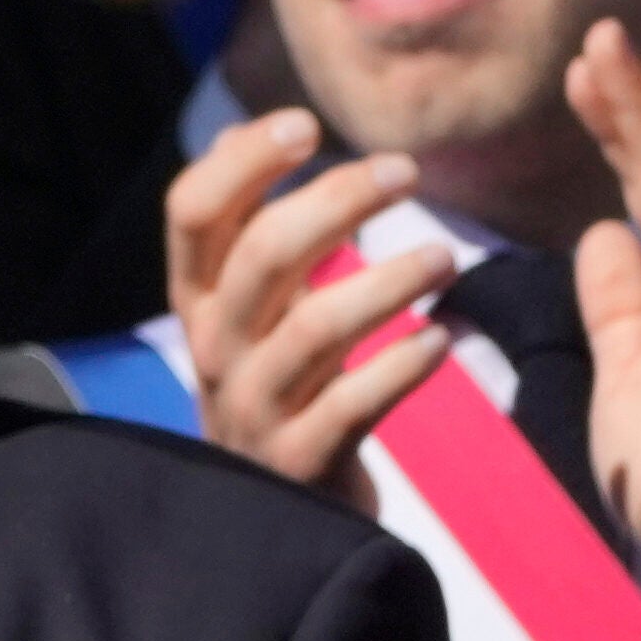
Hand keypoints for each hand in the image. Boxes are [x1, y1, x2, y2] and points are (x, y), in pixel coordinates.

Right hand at [162, 108, 451, 503]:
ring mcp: (254, 406)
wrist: (275, 517)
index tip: (306, 123)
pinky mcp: (302, 460)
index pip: (193, 212)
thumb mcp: (245, 310)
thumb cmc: (277, 388)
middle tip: (406, 171)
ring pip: (313, 329)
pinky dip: (401, 368)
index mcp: (196, 301)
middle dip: (335, 202)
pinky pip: (354, 406)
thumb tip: (241, 133)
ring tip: (447, 258)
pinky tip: (442, 339)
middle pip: (260, 255)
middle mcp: (214, 347)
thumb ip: (245, 231)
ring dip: (385, 284)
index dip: (244, 162)